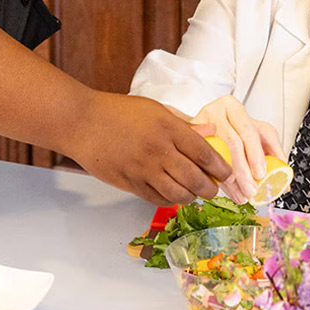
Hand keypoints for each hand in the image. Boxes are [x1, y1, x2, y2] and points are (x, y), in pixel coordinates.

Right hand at [66, 92, 229, 204]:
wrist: (82, 122)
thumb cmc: (119, 112)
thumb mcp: (157, 109)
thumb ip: (185, 124)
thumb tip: (211, 132)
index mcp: (169, 129)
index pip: (205, 153)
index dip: (221, 167)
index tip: (227, 173)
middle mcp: (159, 151)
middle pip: (195, 178)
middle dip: (210, 188)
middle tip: (214, 189)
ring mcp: (143, 170)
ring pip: (177, 194)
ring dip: (191, 197)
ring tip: (195, 193)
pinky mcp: (129, 183)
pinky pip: (156, 199)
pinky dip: (169, 200)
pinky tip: (173, 195)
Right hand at [190, 96, 283, 203]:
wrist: (206, 127)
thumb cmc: (234, 130)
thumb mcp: (258, 134)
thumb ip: (273, 153)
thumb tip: (284, 183)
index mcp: (234, 107)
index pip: (247, 129)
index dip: (255, 153)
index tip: (261, 173)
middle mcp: (215, 112)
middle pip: (231, 142)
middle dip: (243, 171)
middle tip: (251, 190)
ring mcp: (198, 126)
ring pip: (215, 155)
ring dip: (230, 181)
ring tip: (241, 195)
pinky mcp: (188, 141)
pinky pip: (202, 163)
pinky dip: (216, 180)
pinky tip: (225, 191)